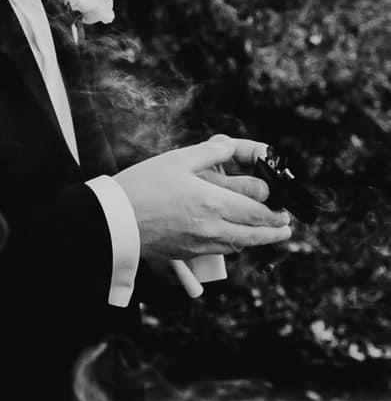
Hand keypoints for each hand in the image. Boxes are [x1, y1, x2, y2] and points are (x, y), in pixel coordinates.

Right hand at [115, 136, 292, 265]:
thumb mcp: (176, 160)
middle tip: (286, 226)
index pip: (258, 210)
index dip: (276, 209)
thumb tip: (231, 147)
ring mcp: (200, 244)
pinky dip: (235, 245)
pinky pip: (220, 251)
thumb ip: (209, 153)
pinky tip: (236, 239)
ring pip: (241, 246)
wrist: (114, 221)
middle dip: (276, 229)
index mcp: (213, 202)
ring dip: (260, 240)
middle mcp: (212, 227)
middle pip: (256, 233)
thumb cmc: (141, 186)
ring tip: (271, 235)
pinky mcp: (187, 253)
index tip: (283, 204)